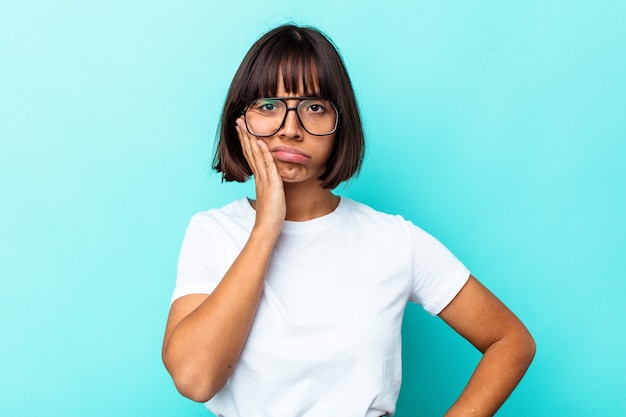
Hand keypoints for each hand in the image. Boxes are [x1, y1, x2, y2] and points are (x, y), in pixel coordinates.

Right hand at [236, 117, 285, 234]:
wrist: (267, 228)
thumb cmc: (270, 215)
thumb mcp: (270, 195)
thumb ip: (268, 185)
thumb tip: (270, 179)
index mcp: (259, 178)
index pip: (251, 155)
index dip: (246, 141)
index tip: (242, 129)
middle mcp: (259, 176)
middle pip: (250, 151)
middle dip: (245, 135)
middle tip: (239, 120)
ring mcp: (264, 179)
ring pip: (255, 155)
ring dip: (251, 139)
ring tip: (245, 125)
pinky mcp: (271, 184)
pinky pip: (267, 166)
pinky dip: (264, 153)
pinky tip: (261, 142)